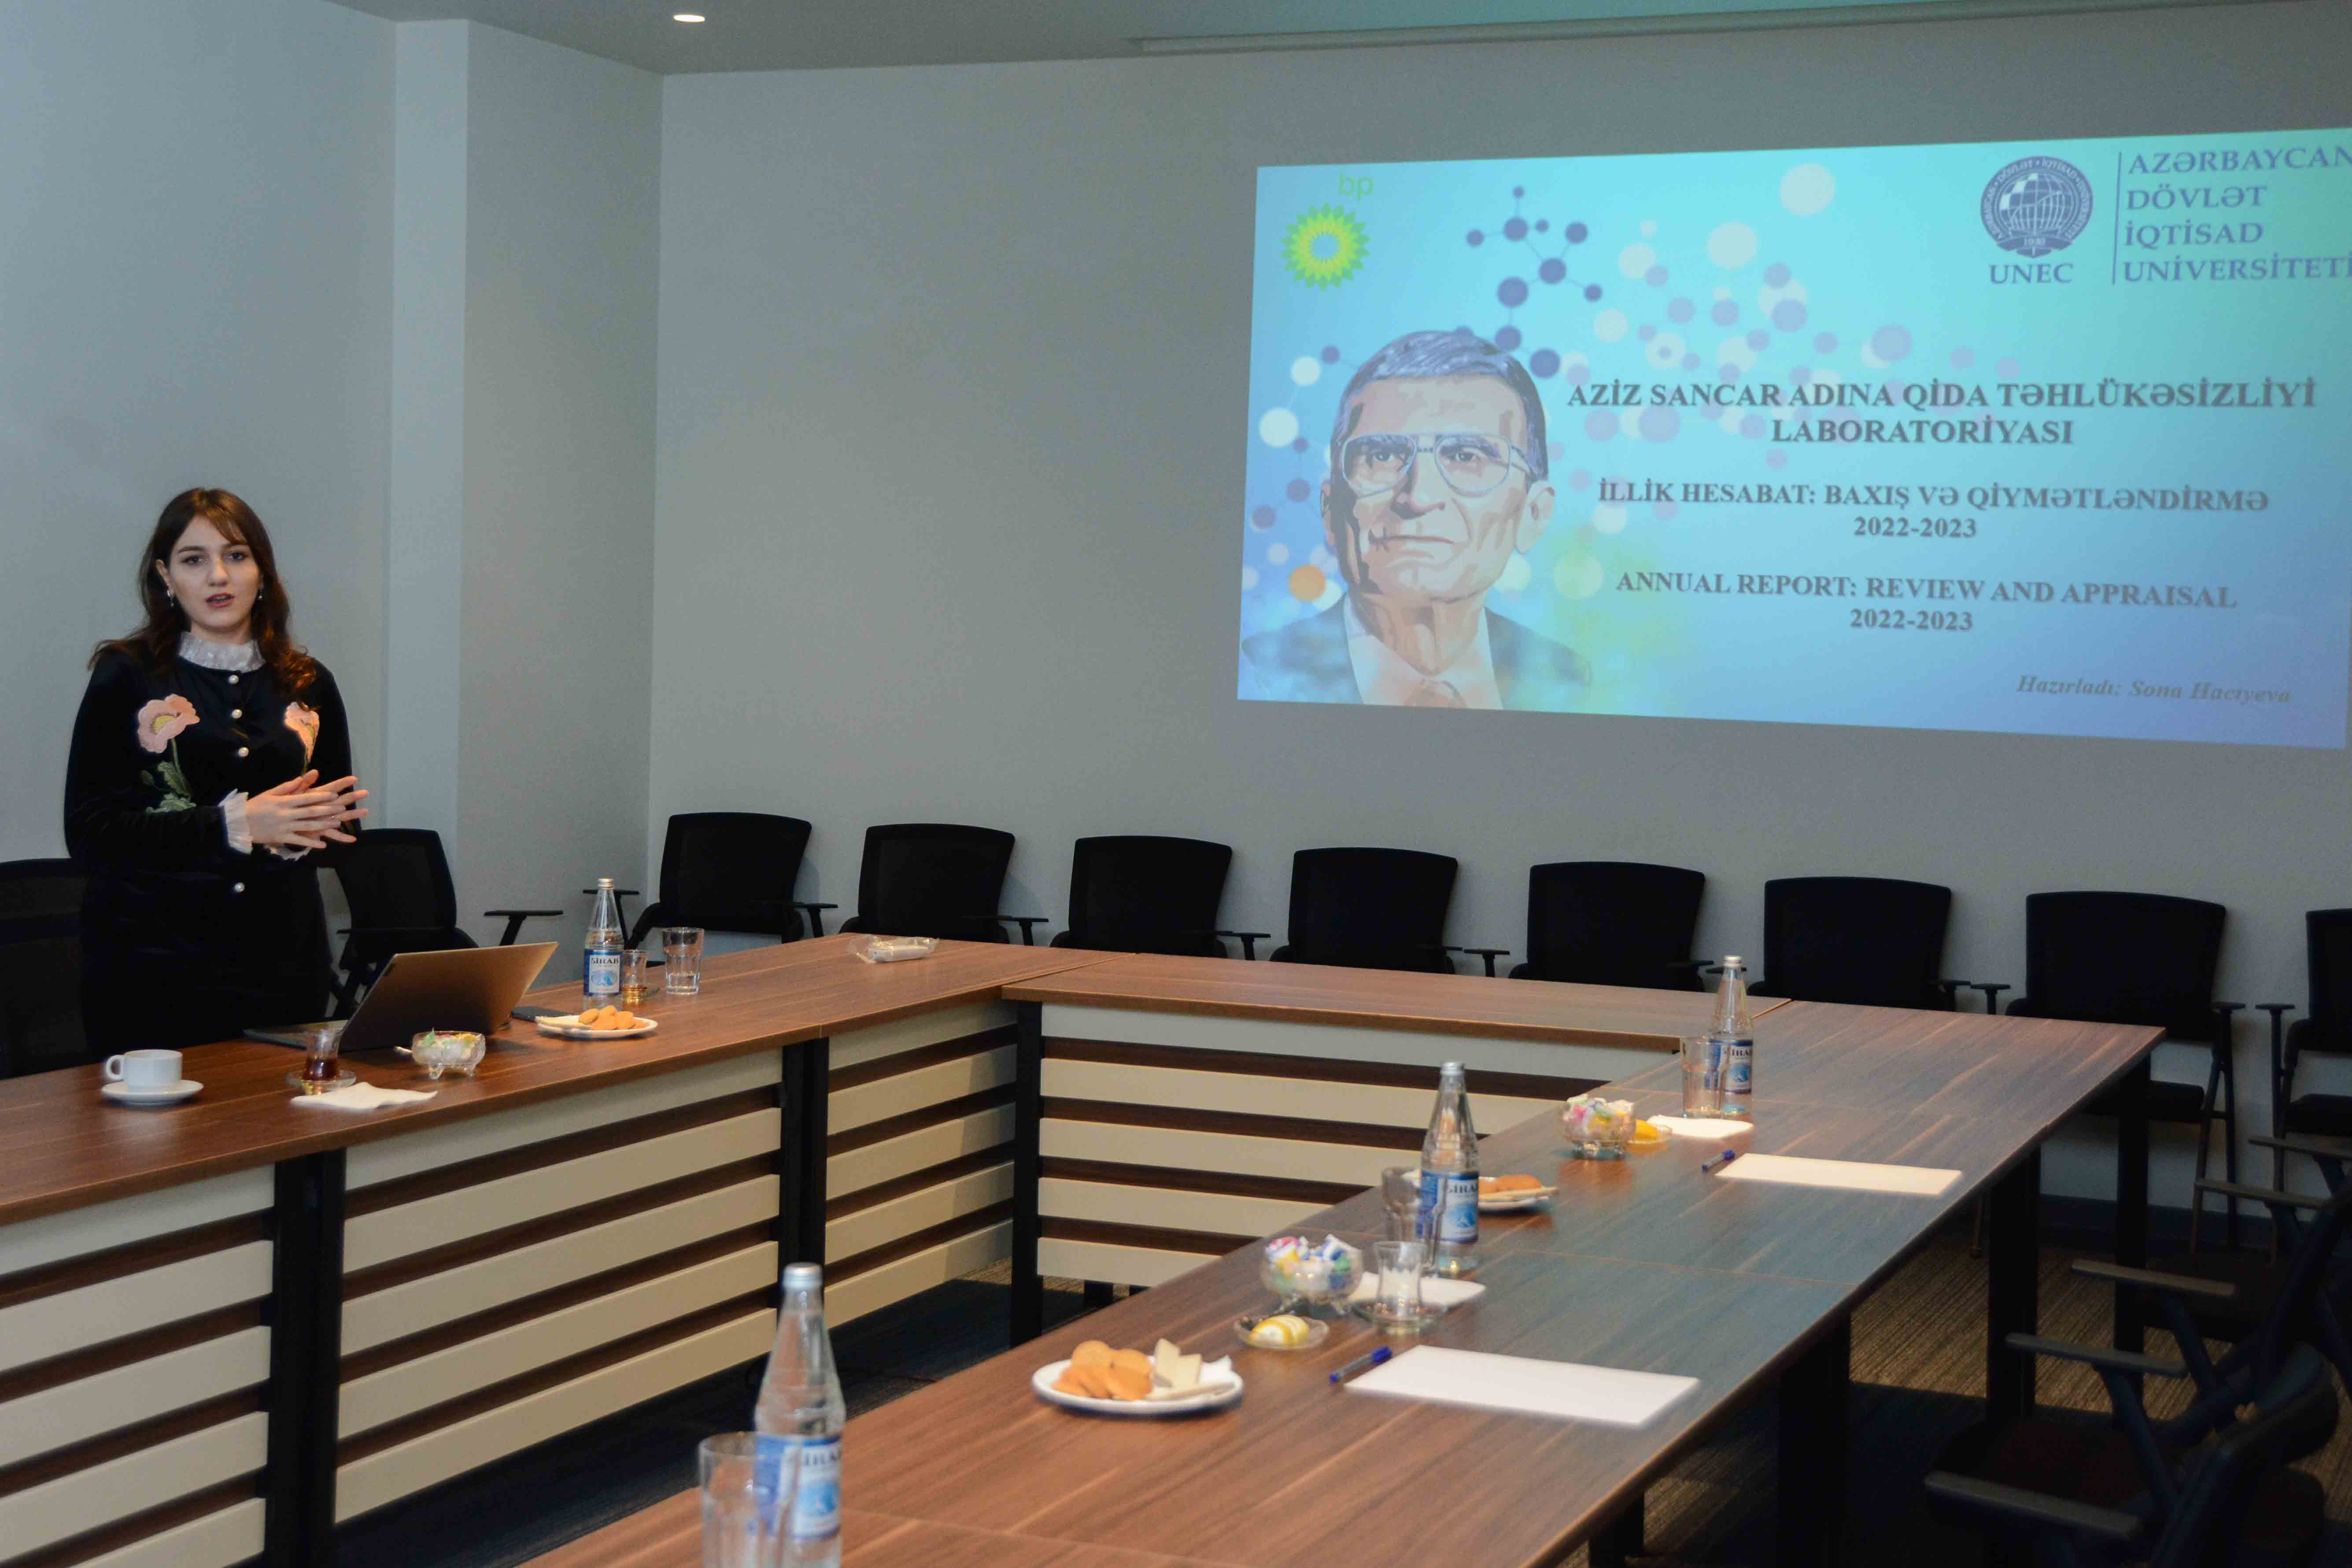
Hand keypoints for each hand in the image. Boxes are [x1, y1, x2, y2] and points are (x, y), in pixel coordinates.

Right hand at [247, 771, 369, 849]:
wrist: (238, 823)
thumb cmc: (254, 807)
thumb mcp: (269, 794)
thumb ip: (286, 787)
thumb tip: (300, 778)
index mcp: (283, 801)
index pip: (306, 798)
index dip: (321, 797)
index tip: (335, 795)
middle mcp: (285, 813)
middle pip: (310, 811)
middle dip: (328, 810)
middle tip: (343, 808)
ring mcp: (284, 826)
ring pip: (307, 826)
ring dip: (324, 824)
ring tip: (338, 823)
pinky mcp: (281, 837)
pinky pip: (299, 841)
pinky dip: (311, 843)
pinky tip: (323, 845)